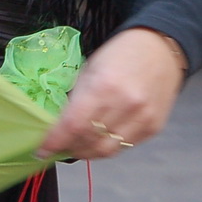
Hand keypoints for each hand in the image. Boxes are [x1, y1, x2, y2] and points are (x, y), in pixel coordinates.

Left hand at [37, 27, 184, 160]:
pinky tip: (98, 141)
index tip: (41, 150)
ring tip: (75, 147)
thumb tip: (59, 127)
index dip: (54, 141)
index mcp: (103, 86)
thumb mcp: (90, 70)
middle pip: (89, 141)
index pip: (73, 125)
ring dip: (86, 152)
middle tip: (57, 147)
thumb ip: (76, 99)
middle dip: (68, 148)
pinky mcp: (153, 127)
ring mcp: (142, 119)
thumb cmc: (120, 54)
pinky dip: (107, 148)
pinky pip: (124, 147)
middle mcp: (125, 105)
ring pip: (107, 151)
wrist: (160, 48)